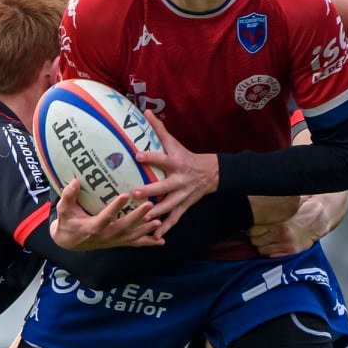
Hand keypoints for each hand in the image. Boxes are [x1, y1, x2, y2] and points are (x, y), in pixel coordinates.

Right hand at [49, 179, 163, 250]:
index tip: (125, 195)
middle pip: (124, 227)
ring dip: (146, 229)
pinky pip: (134, 244)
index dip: (115, 207)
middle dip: (138, 217)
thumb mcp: (64, 210)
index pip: (106, 217)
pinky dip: (148, 242)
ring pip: (132, 236)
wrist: (69, 242)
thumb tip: (75, 180)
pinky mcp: (118, 243)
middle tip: (150, 204)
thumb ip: (68, 196)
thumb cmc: (67, 223)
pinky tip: (161, 241)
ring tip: (158, 221)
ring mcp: (113, 241)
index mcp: (93, 227)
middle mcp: (105, 236)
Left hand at [132, 114, 218, 236]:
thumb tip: (145, 112)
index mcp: (177, 163)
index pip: (162, 159)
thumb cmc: (187, 156)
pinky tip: (155, 236)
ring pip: (169, 207)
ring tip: (142, 219)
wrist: (212, 173)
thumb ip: (159, 129)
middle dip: (150, 191)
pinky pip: (174, 219)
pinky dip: (166, 228)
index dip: (150, 157)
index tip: (137, 155)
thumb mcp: (175, 143)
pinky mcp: (184, 206)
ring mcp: (183, 195)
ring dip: (156, 213)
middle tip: (134, 193)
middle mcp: (180, 181)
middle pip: (164, 187)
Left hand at [251, 197, 327, 257]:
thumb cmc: (303, 208)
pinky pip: (272, 254)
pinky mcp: (291, 251)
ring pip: (262, 249)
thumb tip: (256, 205)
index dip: (251, 227)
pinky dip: (268, 249)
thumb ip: (271, 208)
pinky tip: (270, 243)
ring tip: (262, 237)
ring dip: (260, 243)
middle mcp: (281, 235)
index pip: (253, 230)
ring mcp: (286, 245)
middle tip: (255, 231)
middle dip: (254, 236)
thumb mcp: (286, 204)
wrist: (320, 218)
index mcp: (279, 223)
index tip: (251, 224)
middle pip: (255, 240)